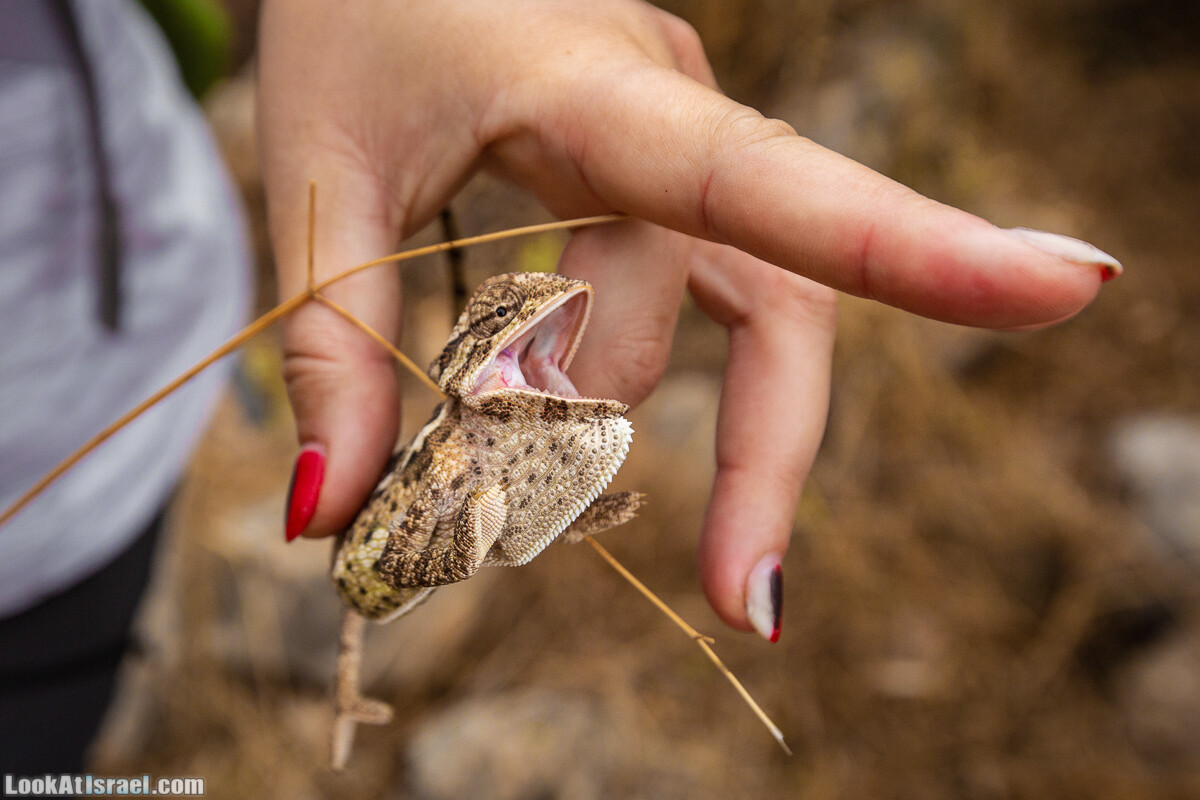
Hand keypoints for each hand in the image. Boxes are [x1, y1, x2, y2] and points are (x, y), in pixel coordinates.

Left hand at [258, 0, 1119, 638]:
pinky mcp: (674, 179)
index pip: (775, 185)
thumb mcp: (318, 182)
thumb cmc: (354, 27)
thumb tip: (330, 521)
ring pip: (740, 322)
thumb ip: (334, 353)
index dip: (919, 249)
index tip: (1067, 289)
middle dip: (657, 440)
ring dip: (627, 412)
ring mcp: (688, 148)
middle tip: (587, 563)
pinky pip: (722, 300)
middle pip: (751, 315)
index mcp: (603, 92)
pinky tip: (625, 446)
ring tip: (523, 472)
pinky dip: (670, 386)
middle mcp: (681, 118)